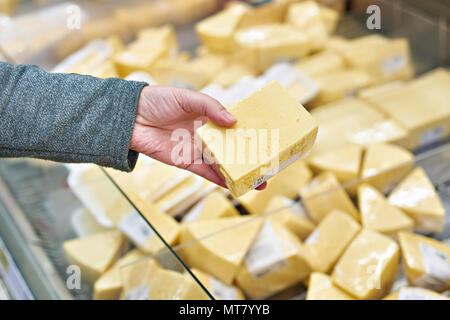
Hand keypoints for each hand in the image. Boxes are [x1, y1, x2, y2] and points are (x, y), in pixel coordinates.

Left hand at [130, 85, 266, 189]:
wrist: (130, 116)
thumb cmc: (157, 100)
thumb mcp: (187, 97)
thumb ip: (210, 107)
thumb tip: (233, 121)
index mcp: (206, 117)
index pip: (232, 126)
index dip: (248, 132)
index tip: (266, 139)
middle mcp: (204, 134)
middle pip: (231, 148)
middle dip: (249, 157)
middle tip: (268, 165)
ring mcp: (196, 149)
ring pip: (222, 163)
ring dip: (238, 172)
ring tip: (258, 181)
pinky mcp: (185, 161)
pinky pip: (205, 173)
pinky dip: (219, 180)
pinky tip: (234, 185)